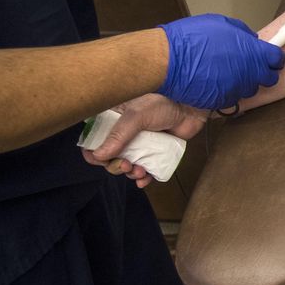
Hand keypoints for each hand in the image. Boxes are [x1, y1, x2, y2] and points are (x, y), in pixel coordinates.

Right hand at [82, 94, 206, 187]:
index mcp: (113, 120)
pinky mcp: (155, 152)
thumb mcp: (137, 116)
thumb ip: (118, 135)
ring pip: (127, 165)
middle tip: (125, 165)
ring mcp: (140, 144)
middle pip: (110, 157)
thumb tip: (98, 155)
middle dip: (115, 166)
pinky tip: (144, 180)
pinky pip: (145, 170)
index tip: (101, 160)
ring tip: (139, 171)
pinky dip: (143, 178)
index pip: (94, 140)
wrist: (191, 107)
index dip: (93, 153)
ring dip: (129, 173)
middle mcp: (124, 134)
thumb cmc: (163, 104)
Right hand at [159, 14, 284, 109]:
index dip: (274, 58)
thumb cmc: (191, 37)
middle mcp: (249, 73)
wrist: (167, 59)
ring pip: (249, 89)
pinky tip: (214, 82)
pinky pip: (231, 98)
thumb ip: (242, 33)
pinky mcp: (222, 101)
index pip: (277, 59)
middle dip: (262, 73)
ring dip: (243, 82)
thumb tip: (251, 40)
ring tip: (226, 73)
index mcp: (253, 52)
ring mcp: (236, 89)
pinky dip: (226, 91)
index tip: (269, 58)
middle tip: (249, 67)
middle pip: (268, 78)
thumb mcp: (221, 24)